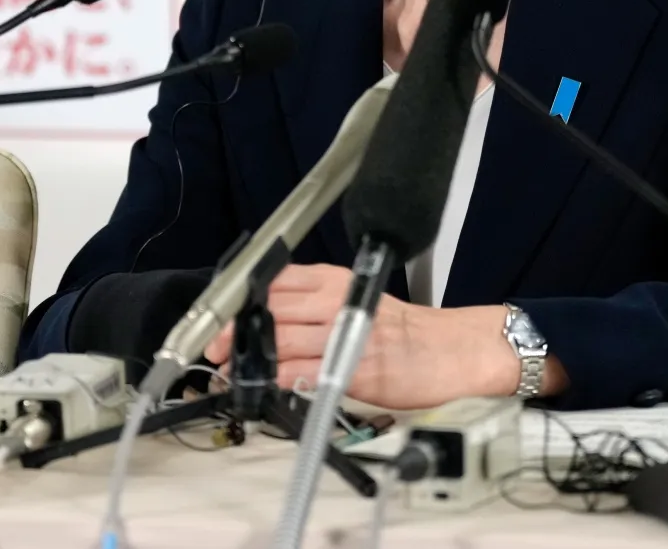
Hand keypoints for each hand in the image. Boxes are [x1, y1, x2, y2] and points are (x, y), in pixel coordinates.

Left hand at [203, 264, 564, 409]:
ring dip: (249, 360)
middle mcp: (337, 301)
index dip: (238, 303)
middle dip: (235, 332)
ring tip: (228, 373)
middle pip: (271, 310)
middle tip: (213, 350)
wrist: (454, 351)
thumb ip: (311, 308)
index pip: (274, 283)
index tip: (216, 321)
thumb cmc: (405, 332)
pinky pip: (306, 373)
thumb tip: (264, 323)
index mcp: (334, 281)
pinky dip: (278, 379)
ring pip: (283, 341)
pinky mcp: (357, 369)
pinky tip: (262, 386)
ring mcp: (347, 334)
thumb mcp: (354, 300)